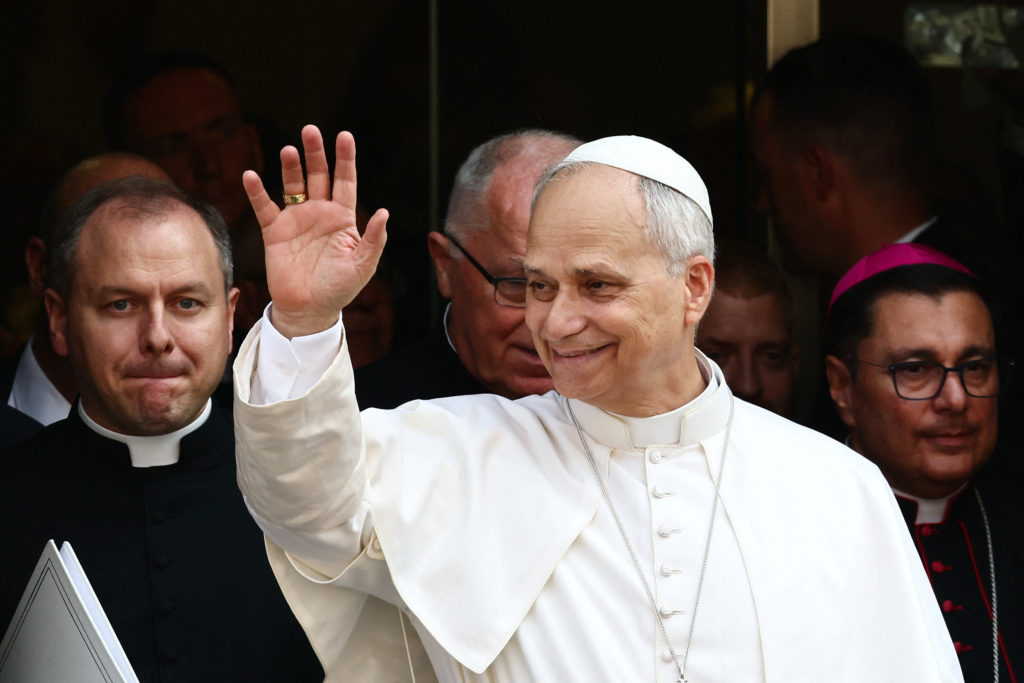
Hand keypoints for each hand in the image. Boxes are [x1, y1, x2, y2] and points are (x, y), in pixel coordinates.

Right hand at [242, 125, 387, 337]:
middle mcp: (319, 213)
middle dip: (316, 153)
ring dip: (291, 167)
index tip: (344, 136)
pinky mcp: (274, 231)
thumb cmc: (339, 289)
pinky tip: (251, 176)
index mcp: (342, 218)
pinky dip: (257, 192)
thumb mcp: (363, 266)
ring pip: (292, 185)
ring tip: (289, 150)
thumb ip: (374, 240)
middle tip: (310, 131)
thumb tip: (384, 212)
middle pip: (318, 175)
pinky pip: (264, 207)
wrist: (309, 310)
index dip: (345, 159)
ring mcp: (296, 219)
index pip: (345, 181)